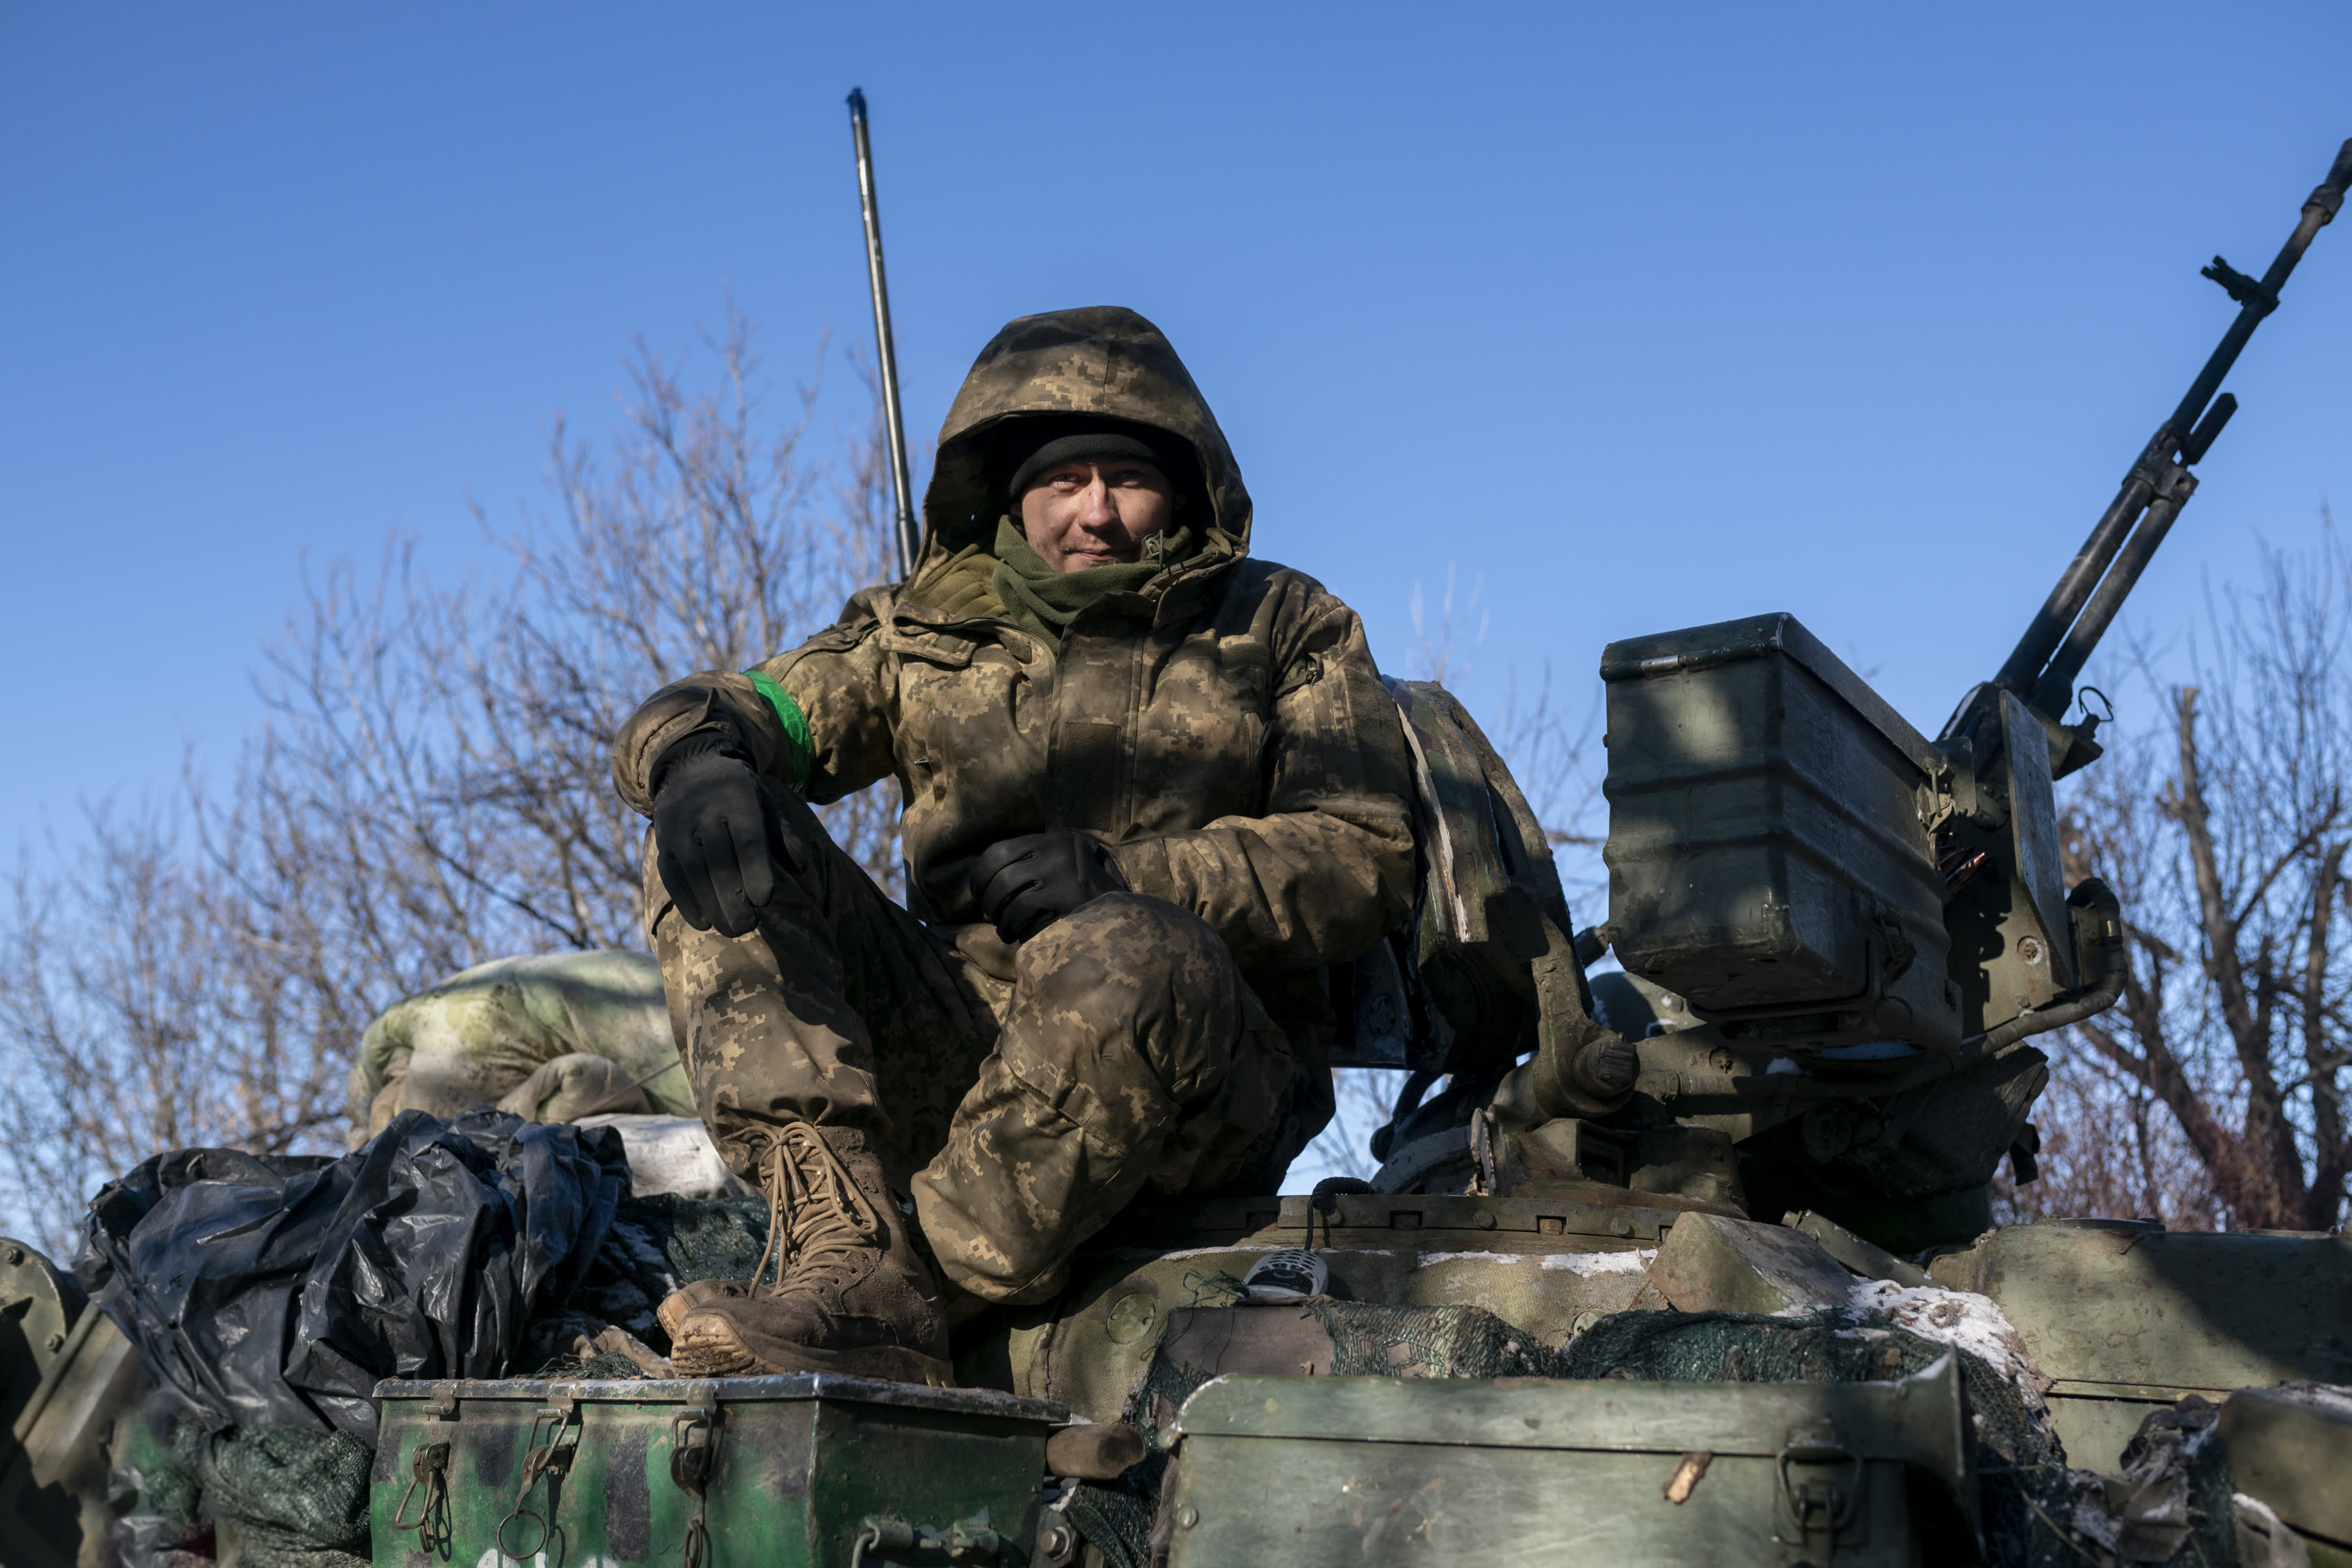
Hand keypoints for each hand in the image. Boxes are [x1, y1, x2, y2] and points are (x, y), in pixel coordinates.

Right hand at [651, 738, 800, 937]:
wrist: (690, 768)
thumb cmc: (738, 794)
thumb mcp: (764, 803)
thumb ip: (782, 834)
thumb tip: (802, 866)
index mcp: (737, 800)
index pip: (747, 838)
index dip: (755, 870)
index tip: (765, 900)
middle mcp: (704, 812)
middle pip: (719, 860)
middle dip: (733, 897)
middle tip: (749, 926)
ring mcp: (678, 827)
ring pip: (693, 871)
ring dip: (711, 905)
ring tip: (731, 930)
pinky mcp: (662, 842)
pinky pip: (671, 876)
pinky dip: (686, 901)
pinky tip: (702, 923)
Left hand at [969, 831, 1128, 942]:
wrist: (1131, 914)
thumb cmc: (1091, 890)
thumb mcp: (1068, 861)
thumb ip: (1036, 859)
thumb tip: (988, 871)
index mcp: (1055, 840)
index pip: (999, 851)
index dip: (979, 874)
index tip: (976, 890)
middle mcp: (1058, 854)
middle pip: (1000, 879)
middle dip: (989, 901)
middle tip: (993, 914)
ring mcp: (1062, 880)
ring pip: (1009, 901)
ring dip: (1000, 919)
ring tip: (1005, 929)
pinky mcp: (1066, 906)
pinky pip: (1023, 918)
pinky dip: (1014, 929)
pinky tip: (1017, 935)